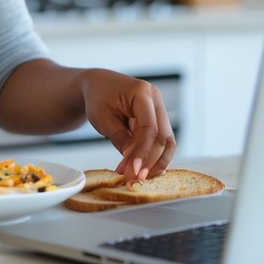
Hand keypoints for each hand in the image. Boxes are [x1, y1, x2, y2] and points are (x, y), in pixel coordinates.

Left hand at [79, 68, 175, 182]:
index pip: (150, 128)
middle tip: (136, 179)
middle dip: (151, 161)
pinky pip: (160, 140)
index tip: (134, 171)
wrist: (97, 85)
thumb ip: (121, 140)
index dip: (143, 153)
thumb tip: (135, 165)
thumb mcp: (103, 119)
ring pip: (166, 142)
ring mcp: (159, 108)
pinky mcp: (157, 119)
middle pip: (164, 137)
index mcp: (142, 92)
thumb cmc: (97, 98)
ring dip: (155, 162)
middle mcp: (156, 99)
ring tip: (138, 177)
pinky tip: (140, 169)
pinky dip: (151, 156)